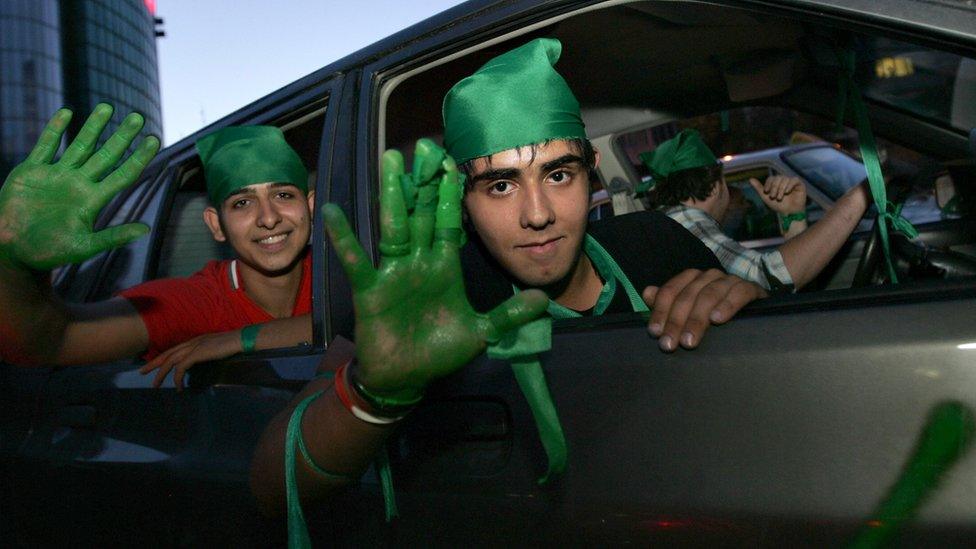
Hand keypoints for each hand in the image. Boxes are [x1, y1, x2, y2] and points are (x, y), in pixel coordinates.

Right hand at [0, 104, 158, 270]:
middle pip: (106, 155)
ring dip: (93, 127)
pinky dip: (55, 129)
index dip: (139, 158)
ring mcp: (56, 175)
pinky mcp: (32, 171)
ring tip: (108, 107)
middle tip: (138, 117)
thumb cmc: (50, 252)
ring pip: (79, 145)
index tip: (154, 140)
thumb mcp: (84, 247)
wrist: (14, 249)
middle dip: (122, 137)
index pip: (123, 174)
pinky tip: (68, 113)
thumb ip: (113, 237)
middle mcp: (79, 183)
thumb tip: (146, 229)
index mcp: (93, 200)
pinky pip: (46, 146)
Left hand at [138, 330, 241, 389]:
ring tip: (156, 385)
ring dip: (161, 374)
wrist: (238, 340)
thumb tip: (198, 362)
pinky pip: (181, 368)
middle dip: (153, 364)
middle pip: (167, 354)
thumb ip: (204, 353)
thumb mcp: (214, 349)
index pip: (173, 350)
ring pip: (170, 361)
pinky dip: (177, 378)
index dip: (162, 357)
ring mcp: (193, 347)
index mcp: (194, 341)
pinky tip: (178, 387)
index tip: (153, 365)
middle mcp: (191, 343)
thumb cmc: (231, 345)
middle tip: (142, 372)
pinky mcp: (196, 354)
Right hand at [323, 139, 546, 400]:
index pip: (450, 222)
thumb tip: (543, 298)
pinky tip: (331, 211)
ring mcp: (393, 271)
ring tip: (389, 159)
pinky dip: (343, 238)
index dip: (452, 195)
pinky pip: (356, 259)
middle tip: (424, 145)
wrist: (406, 379)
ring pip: (393, 225)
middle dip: (424, 181)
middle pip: (422, 213)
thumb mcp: (481, 332)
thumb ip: (509, 315)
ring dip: (392, 194)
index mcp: (444, 266)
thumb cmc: (440, 352)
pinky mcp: (370, 288)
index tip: (454, 163)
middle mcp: (418, 261)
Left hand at [643, 269, 765, 351]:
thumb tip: (647, 293)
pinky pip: (738, 293)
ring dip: (697, 319)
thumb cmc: (716, 309)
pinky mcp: (750, 288)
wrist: (753, 306)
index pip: (670, 291)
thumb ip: (668, 301)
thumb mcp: (690, 308)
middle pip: (687, 295)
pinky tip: (718, 320)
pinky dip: (727, 305)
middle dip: (676, 321)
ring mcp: (729, 280)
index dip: (660, 311)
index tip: (655, 332)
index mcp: (691, 278)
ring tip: (689, 341)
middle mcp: (708, 276)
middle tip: (669, 344)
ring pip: (709, 295)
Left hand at [749, 175, 805, 215]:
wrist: (788, 213)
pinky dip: (789, 185)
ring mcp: (792, 182)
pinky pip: (795, 180)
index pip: (771, 178)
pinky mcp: (800, 184)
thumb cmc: (778, 205)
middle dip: (774, 187)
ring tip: (779, 198)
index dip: (768, 184)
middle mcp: (784, 180)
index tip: (766, 192)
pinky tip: (787, 192)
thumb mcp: (766, 197)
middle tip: (773, 197)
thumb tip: (750, 179)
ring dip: (781, 189)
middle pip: (778, 178)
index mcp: (776, 182)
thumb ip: (759, 188)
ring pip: (785, 179)